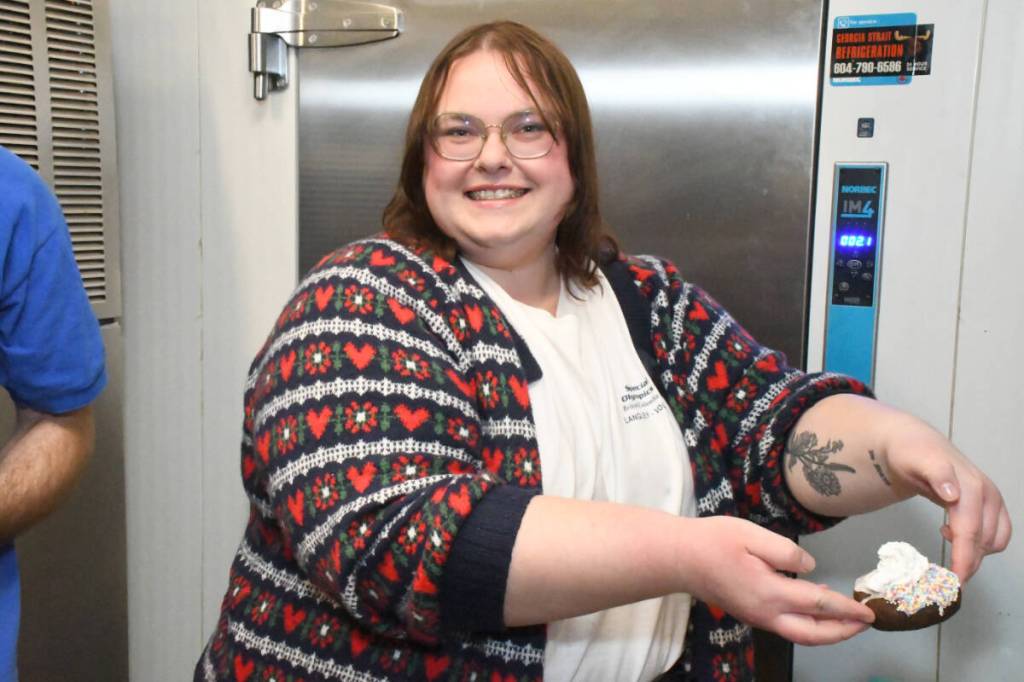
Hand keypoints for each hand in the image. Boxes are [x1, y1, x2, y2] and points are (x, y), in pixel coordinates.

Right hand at [681, 517, 873, 645]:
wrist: (679, 558)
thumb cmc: (713, 541)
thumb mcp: (751, 534)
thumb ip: (786, 552)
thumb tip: (810, 567)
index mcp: (769, 593)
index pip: (818, 604)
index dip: (847, 608)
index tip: (868, 611)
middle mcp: (766, 613)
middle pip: (812, 634)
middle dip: (843, 632)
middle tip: (865, 624)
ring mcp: (756, 616)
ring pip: (799, 633)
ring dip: (827, 630)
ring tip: (847, 619)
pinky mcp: (749, 613)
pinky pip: (786, 624)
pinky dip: (808, 622)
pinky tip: (814, 606)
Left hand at [883, 418, 1011, 581]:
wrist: (915, 442)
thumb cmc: (911, 453)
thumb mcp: (914, 458)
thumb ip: (935, 473)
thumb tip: (953, 494)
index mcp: (970, 486)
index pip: (970, 530)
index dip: (964, 556)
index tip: (955, 579)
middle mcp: (986, 493)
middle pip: (982, 540)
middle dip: (967, 562)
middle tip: (945, 579)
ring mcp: (992, 499)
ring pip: (994, 541)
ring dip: (974, 553)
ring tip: (945, 543)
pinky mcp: (992, 505)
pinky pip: (996, 535)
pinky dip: (980, 544)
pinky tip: (952, 533)